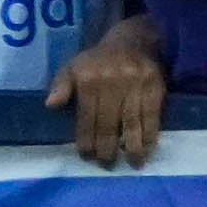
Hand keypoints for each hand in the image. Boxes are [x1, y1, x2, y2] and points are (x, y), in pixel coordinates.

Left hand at [50, 22, 165, 169]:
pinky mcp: (155, 90)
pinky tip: (147, 150)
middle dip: (108, 148)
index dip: (86, 139)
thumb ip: (61, 85)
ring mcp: (135, 88)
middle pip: (109, 124)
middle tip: (107, 165)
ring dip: (132, 148)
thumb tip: (50, 105)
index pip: (87, 117)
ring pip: (132, 124)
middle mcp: (111, 84)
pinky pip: (152, 119)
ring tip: (132, 165)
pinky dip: (150, 137)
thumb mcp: (74, 65)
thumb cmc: (99, 59)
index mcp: (88, 80)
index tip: (86, 156)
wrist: (134, 41)